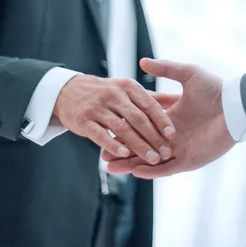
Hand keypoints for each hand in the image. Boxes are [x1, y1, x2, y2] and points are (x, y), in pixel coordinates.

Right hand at [53, 74, 174, 163]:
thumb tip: (177, 100)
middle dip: (153, 137)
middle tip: (166, 152)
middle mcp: (113, 95)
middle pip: (137, 118)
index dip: (161, 120)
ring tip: (152, 159)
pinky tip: (124, 154)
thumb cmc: (105, 92)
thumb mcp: (127, 88)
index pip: (148, 104)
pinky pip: (99, 134)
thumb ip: (149, 97)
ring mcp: (97, 107)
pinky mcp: (83, 120)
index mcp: (128, 87)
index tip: (172, 135)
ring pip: (121, 128)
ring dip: (138, 145)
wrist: (68, 90)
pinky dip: (112, 144)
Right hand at [102, 58, 235, 177]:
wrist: (234, 106)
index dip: (124, 128)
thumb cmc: (214, 89)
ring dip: (131, 164)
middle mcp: (171, 135)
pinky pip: (167, 169)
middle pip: (141, 145)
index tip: (106, 129)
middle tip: (102, 155)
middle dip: (122, 150)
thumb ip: (165, 69)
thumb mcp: (187, 74)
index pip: (140, 125)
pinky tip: (135, 171)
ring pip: (150, 160)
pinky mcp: (189, 160)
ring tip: (110, 167)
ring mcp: (179, 149)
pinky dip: (151, 171)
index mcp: (169, 117)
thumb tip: (142, 62)